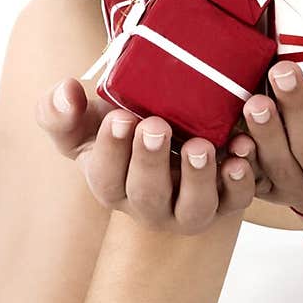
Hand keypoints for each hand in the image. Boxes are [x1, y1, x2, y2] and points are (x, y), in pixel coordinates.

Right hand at [34, 78, 255, 234]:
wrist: (173, 126)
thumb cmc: (124, 125)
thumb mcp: (86, 119)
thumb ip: (61, 110)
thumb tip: (66, 93)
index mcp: (112, 186)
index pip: (107, 178)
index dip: (112, 151)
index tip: (120, 117)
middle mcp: (150, 206)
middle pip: (148, 196)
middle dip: (150, 162)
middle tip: (156, 125)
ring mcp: (189, 207)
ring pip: (194, 209)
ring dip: (198, 178)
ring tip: (200, 145)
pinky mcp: (226, 200)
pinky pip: (236, 201)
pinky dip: (241, 182)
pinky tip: (242, 153)